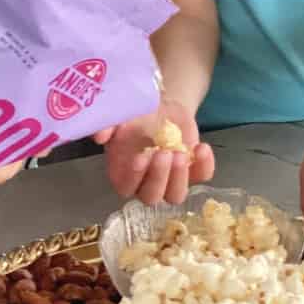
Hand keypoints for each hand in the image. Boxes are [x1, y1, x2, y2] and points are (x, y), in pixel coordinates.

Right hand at [94, 96, 214, 205]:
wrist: (160, 107)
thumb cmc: (135, 116)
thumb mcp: (119, 117)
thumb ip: (107, 126)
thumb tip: (99, 136)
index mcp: (124, 174)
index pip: (127, 187)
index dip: (134, 177)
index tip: (141, 156)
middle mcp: (146, 183)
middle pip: (152, 196)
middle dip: (159, 177)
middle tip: (164, 153)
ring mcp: (171, 180)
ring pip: (176, 195)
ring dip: (179, 177)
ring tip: (181, 152)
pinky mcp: (192, 171)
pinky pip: (201, 177)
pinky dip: (204, 166)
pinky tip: (201, 147)